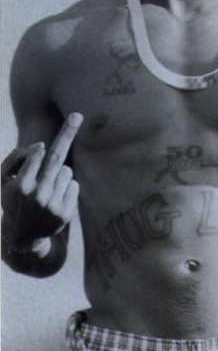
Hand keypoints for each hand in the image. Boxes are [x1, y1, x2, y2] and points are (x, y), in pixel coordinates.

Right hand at [1, 113, 83, 249]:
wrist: (22, 235)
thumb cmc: (14, 199)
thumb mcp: (4, 180)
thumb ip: (16, 159)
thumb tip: (42, 145)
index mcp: (20, 186)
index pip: (36, 156)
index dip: (41, 148)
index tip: (52, 132)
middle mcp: (37, 195)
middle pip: (56, 159)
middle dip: (67, 133)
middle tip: (77, 115)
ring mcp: (52, 204)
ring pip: (66, 172)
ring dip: (60, 173)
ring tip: (47, 188)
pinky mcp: (65, 212)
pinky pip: (74, 185)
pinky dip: (68, 186)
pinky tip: (56, 197)